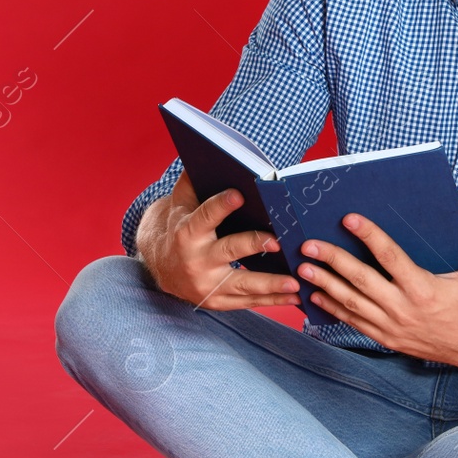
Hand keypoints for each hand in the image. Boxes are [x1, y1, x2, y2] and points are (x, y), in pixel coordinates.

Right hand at [134, 172, 301, 310]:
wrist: (162, 267)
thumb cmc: (180, 228)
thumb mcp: (180, 204)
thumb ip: (194, 181)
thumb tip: (212, 155)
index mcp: (187, 232)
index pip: (205, 216)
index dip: (220, 205)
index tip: (239, 194)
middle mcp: (196, 260)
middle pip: (228, 251)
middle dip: (253, 246)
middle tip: (277, 242)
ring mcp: (207, 285)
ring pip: (242, 284)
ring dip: (271, 284)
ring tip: (295, 283)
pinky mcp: (217, 302)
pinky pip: (248, 302)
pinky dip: (272, 301)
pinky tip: (295, 298)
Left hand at [296, 207, 457, 368]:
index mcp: (425, 288)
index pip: (390, 256)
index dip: (369, 235)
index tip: (349, 219)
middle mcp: (405, 309)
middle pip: (360, 281)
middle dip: (332, 261)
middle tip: (309, 244)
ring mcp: (393, 327)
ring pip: (352, 304)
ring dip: (325, 285)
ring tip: (304, 268)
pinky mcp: (388, 339)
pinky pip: (355, 323)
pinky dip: (334, 309)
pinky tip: (317, 296)